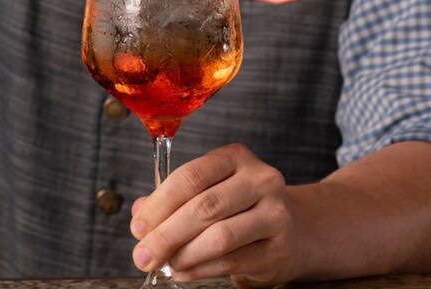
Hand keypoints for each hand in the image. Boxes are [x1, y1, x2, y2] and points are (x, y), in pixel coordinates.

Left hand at [130, 143, 297, 286]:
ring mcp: (274, 214)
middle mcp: (260, 180)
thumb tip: (139, 213)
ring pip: (219, 236)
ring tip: (167, 263)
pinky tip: (183, 272)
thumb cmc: (240, 210)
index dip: (158, 204)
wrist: (291, 232)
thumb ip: (173, 200)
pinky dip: (200, 270)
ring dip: (183, 255)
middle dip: (165, 235)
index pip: (190, 176)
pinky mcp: (279, 248)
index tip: (138, 227)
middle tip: (143, 255)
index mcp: (236, 158)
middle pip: (204, 207)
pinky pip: (231, 261)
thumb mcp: (208, 192)